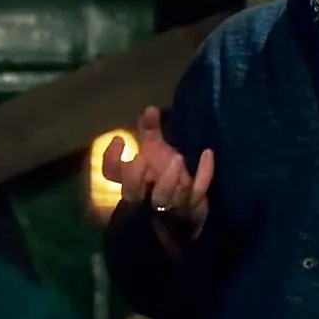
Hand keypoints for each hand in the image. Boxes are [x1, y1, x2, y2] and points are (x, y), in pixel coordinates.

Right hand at [102, 106, 214, 247]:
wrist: (187, 210)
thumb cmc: (165, 177)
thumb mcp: (156, 152)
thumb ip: (150, 130)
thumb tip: (150, 108)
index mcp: (133, 181)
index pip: (112, 174)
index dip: (111, 158)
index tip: (120, 139)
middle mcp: (146, 196)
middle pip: (131, 193)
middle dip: (134, 177)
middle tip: (144, 158)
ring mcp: (169, 205)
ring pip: (164, 198)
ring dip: (168, 178)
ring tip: (177, 157)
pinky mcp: (192, 208)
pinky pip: (197, 192)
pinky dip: (203, 174)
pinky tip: (207, 154)